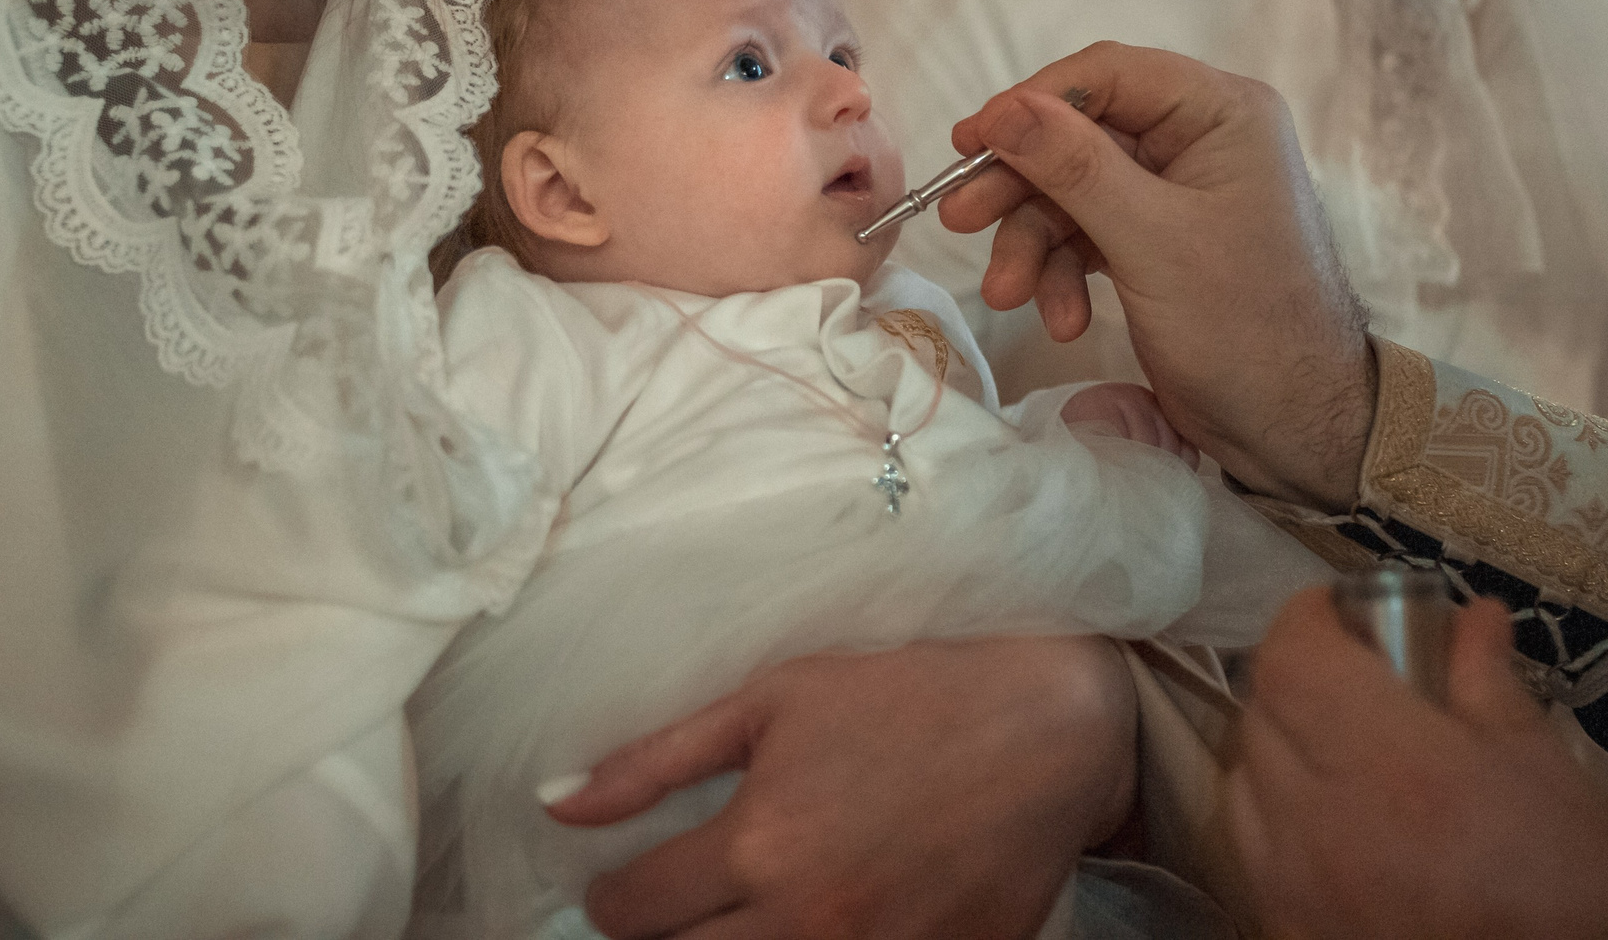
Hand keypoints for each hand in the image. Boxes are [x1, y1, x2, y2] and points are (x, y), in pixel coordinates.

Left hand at [548, 637, 1136, 938]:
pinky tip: (819, 919)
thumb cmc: (909, 691)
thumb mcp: (776, 697)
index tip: (622, 885)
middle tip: (676, 909)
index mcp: (756, 846)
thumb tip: (556, 803)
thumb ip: (658, 757)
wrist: (1051, 724)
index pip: (631, 914)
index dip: (611, 900)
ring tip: (746, 914)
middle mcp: (804, 920)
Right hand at [941, 43, 1374, 505]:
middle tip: (959, 218)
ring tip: (1007, 296)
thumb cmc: (1243, 326)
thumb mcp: (1150, 240)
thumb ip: (1074, 166)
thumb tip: (1002, 108)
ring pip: (1074, 193)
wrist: (1294, 429)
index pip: (1108, 75)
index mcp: (1221, 113)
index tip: (970, 140)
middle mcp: (1200, 140)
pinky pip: (1089, 236)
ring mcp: (1178, 194)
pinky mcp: (1158, 243)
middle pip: (1080, 137)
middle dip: (1022, 187)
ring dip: (1035, 244)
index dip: (1032, 103)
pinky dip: (1063, 274)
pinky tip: (1061, 321)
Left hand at [1229, 594, 1607, 939]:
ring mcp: (1295, 894)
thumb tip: (1472, 620)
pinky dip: (1280, 826)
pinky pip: (1256, 862)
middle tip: (1355, 679)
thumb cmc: (1586, 897)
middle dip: (1298, 679)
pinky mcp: (1291, 938)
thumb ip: (1490, 687)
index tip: (1342, 611)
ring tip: (1345, 757)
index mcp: (1388, 765)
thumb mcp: (1553, 777)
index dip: (1306, 619)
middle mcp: (1319, 826)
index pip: (1290, 659)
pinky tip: (1338, 834)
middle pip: (1259, 715)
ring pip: (1245, 787)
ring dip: (1280, 751)